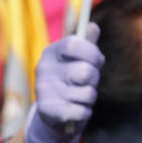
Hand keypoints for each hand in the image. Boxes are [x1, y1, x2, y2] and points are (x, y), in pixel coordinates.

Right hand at [22, 28, 103, 142]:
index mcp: (51, 53)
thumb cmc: (68, 82)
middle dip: (94, 79)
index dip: (92, 52)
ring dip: (89, 98)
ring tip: (79, 98)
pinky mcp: (49, 110)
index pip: (74, 44)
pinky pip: (82, 111)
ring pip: (88, 93)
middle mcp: (44, 69)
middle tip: (86, 82)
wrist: (51, 115)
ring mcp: (44, 90)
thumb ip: (86, 44)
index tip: (97, 61)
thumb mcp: (76, 61)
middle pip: (86, 71)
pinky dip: (84, 113)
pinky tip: (75, 110)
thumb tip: (93, 27)